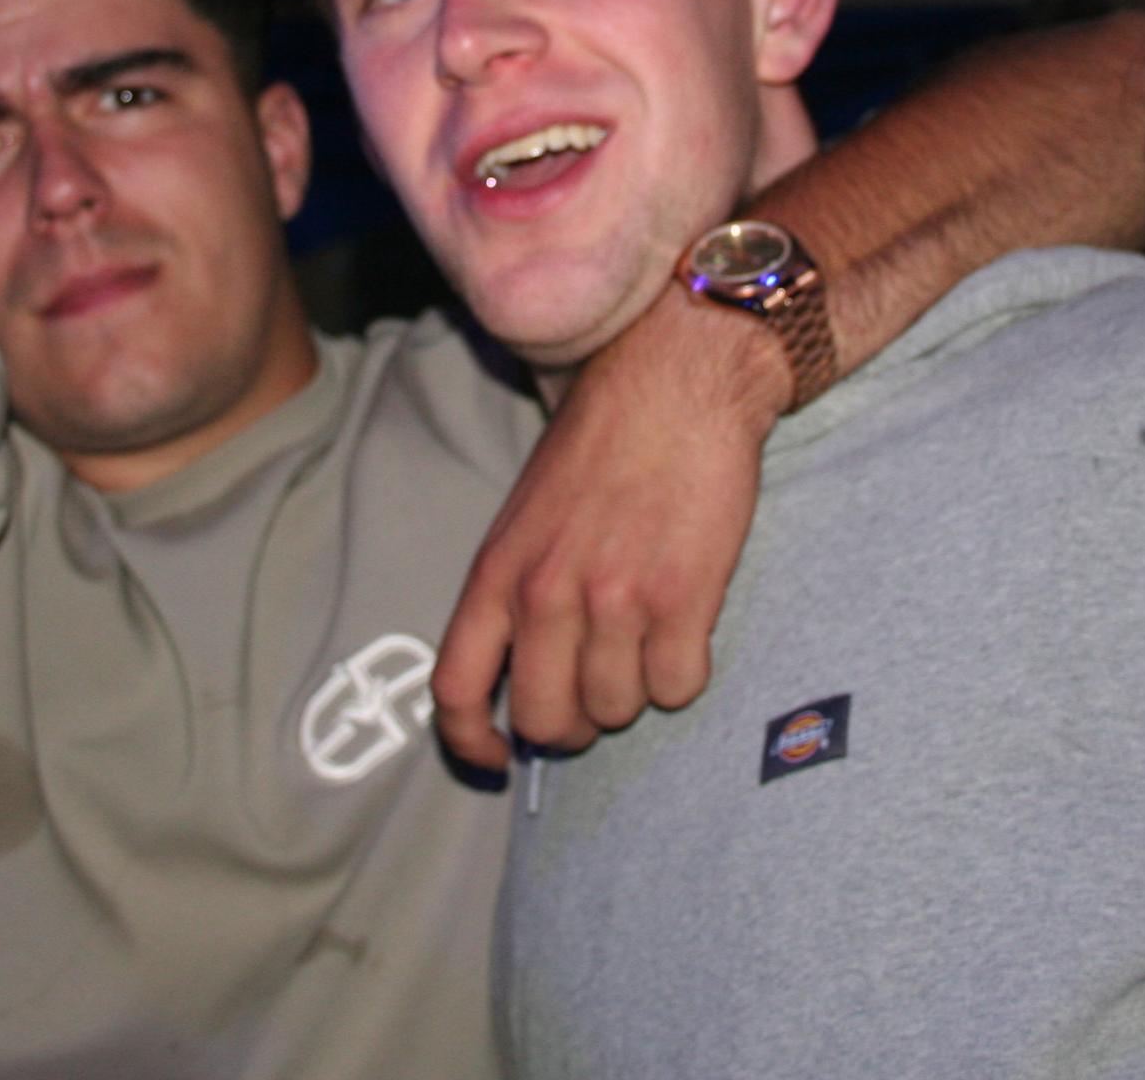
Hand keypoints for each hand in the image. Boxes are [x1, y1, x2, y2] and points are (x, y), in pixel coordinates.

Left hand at [431, 295, 778, 769]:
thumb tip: (524, 676)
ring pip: (619, 709)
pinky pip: (679, 687)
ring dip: (637, 689)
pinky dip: (685, 671)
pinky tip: (687, 624)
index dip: (473, 743)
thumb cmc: (603, 444)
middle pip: (548, 721)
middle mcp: (546, 594)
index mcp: (497, 573)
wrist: (675, 384)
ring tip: (649, 634)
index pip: (456, 691)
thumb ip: (516, 591)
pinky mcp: (681, 598)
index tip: (499, 759)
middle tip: (600, 693)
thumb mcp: (526, 515)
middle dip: (576, 724)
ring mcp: (614, 600)